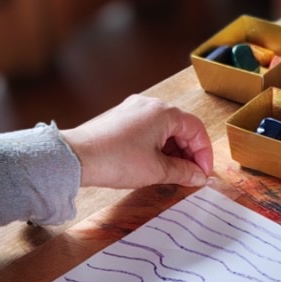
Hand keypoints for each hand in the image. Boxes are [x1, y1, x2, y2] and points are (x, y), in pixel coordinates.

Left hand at [61, 94, 213, 188]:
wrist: (76, 158)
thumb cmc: (115, 160)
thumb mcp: (157, 170)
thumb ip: (183, 172)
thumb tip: (198, 176)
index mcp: (163, 112)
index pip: (196, 129)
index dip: (203, 154)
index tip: (203, 173)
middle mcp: (149, 105)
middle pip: (181, 128)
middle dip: (189, 153)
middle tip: (190, 176)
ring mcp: (133, 110)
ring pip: (164, 130)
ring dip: (173, 151)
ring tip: (172, 173)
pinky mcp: (121, 119)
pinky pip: (148, 130)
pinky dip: (157, 147)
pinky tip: (154, 164)